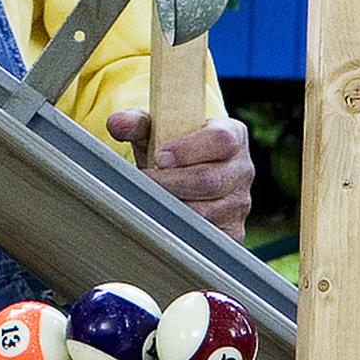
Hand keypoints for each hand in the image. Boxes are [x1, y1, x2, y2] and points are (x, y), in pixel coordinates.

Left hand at [107, 109, 252, 241]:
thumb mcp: (156, 128)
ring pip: (206, 212)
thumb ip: (136, 122)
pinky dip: (181, 229)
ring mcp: (240, 202)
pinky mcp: (232, 230)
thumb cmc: (172, 145)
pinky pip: (207, 238)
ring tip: (153, 197)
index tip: (160, 156)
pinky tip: (165, 216)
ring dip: (172, 206)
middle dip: (170, 182)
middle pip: (210, 180)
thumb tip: (117, 123)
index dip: (188, 149)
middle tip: (146, 179)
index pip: (221, 140)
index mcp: (232, 135)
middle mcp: (242, 169)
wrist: (186, 170)